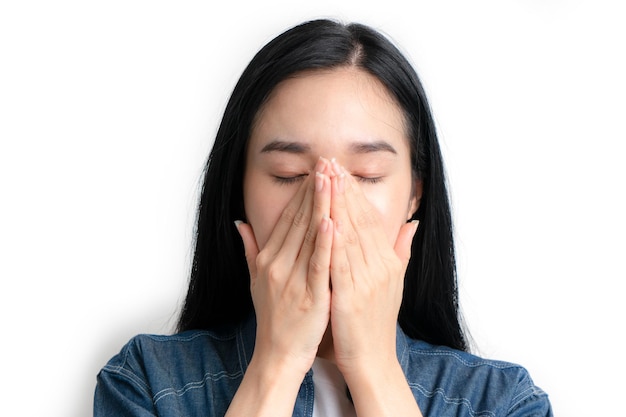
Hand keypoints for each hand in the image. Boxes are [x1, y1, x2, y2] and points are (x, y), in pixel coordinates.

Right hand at [236, 157, 333, 374]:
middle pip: (298, 221)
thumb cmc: (272, 319)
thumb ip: (249, 250)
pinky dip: (325, 242)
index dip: (302, 193)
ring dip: (321, 206)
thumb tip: (240, 223)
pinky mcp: (309, 296)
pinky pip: (317, 264)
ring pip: (309, 237)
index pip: (287, 219)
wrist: (277, 356)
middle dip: (313, 190)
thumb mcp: (255, 282)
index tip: (315, 171)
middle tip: (325, 163)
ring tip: (330, 179)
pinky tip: (332, 221)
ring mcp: (292, 280)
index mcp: (268, 260)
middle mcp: (277, 265)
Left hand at [328, 161, 418, 376]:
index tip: (341, 169)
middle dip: (344, 190)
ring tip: (327, 180)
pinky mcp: (352, 297)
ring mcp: (368, 282)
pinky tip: (327, 221)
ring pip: (351, 236)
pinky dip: (336, 242)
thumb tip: (412, 222)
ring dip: (338, 206)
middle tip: (330, 162)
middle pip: (361, 221)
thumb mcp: (393, 282)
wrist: (373, 359)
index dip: (355, 193)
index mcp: (388, 261)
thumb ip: (401, 250)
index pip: (370, 219)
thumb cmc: (376, 320)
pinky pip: (342, 265)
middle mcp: (381, 267)